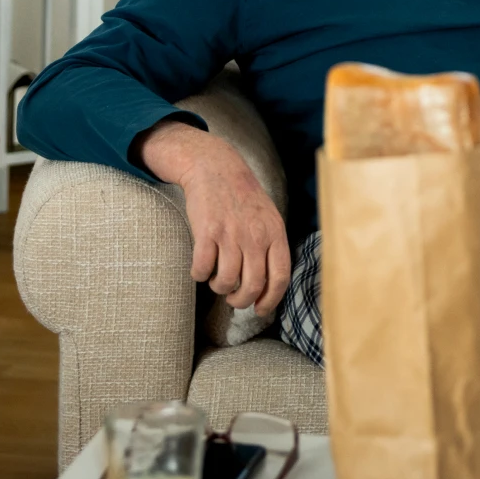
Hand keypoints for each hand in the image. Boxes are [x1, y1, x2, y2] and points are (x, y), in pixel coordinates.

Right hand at [137, 118, 291, 316]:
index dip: (270, 300)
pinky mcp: (207, 232)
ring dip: (219, 287)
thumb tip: (268, 285)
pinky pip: (202, 268)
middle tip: (233, 300)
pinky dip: (199, 275)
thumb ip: (271, 246)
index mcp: (275, 233)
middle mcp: (256, 236)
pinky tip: (200, 269)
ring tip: (217, 280)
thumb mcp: (269, 217)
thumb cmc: (244, 198)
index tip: (260, 310)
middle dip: (240, 301)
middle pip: (252, 285)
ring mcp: (231, 234)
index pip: (280, 277)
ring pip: (226, 281)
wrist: (216, 168)